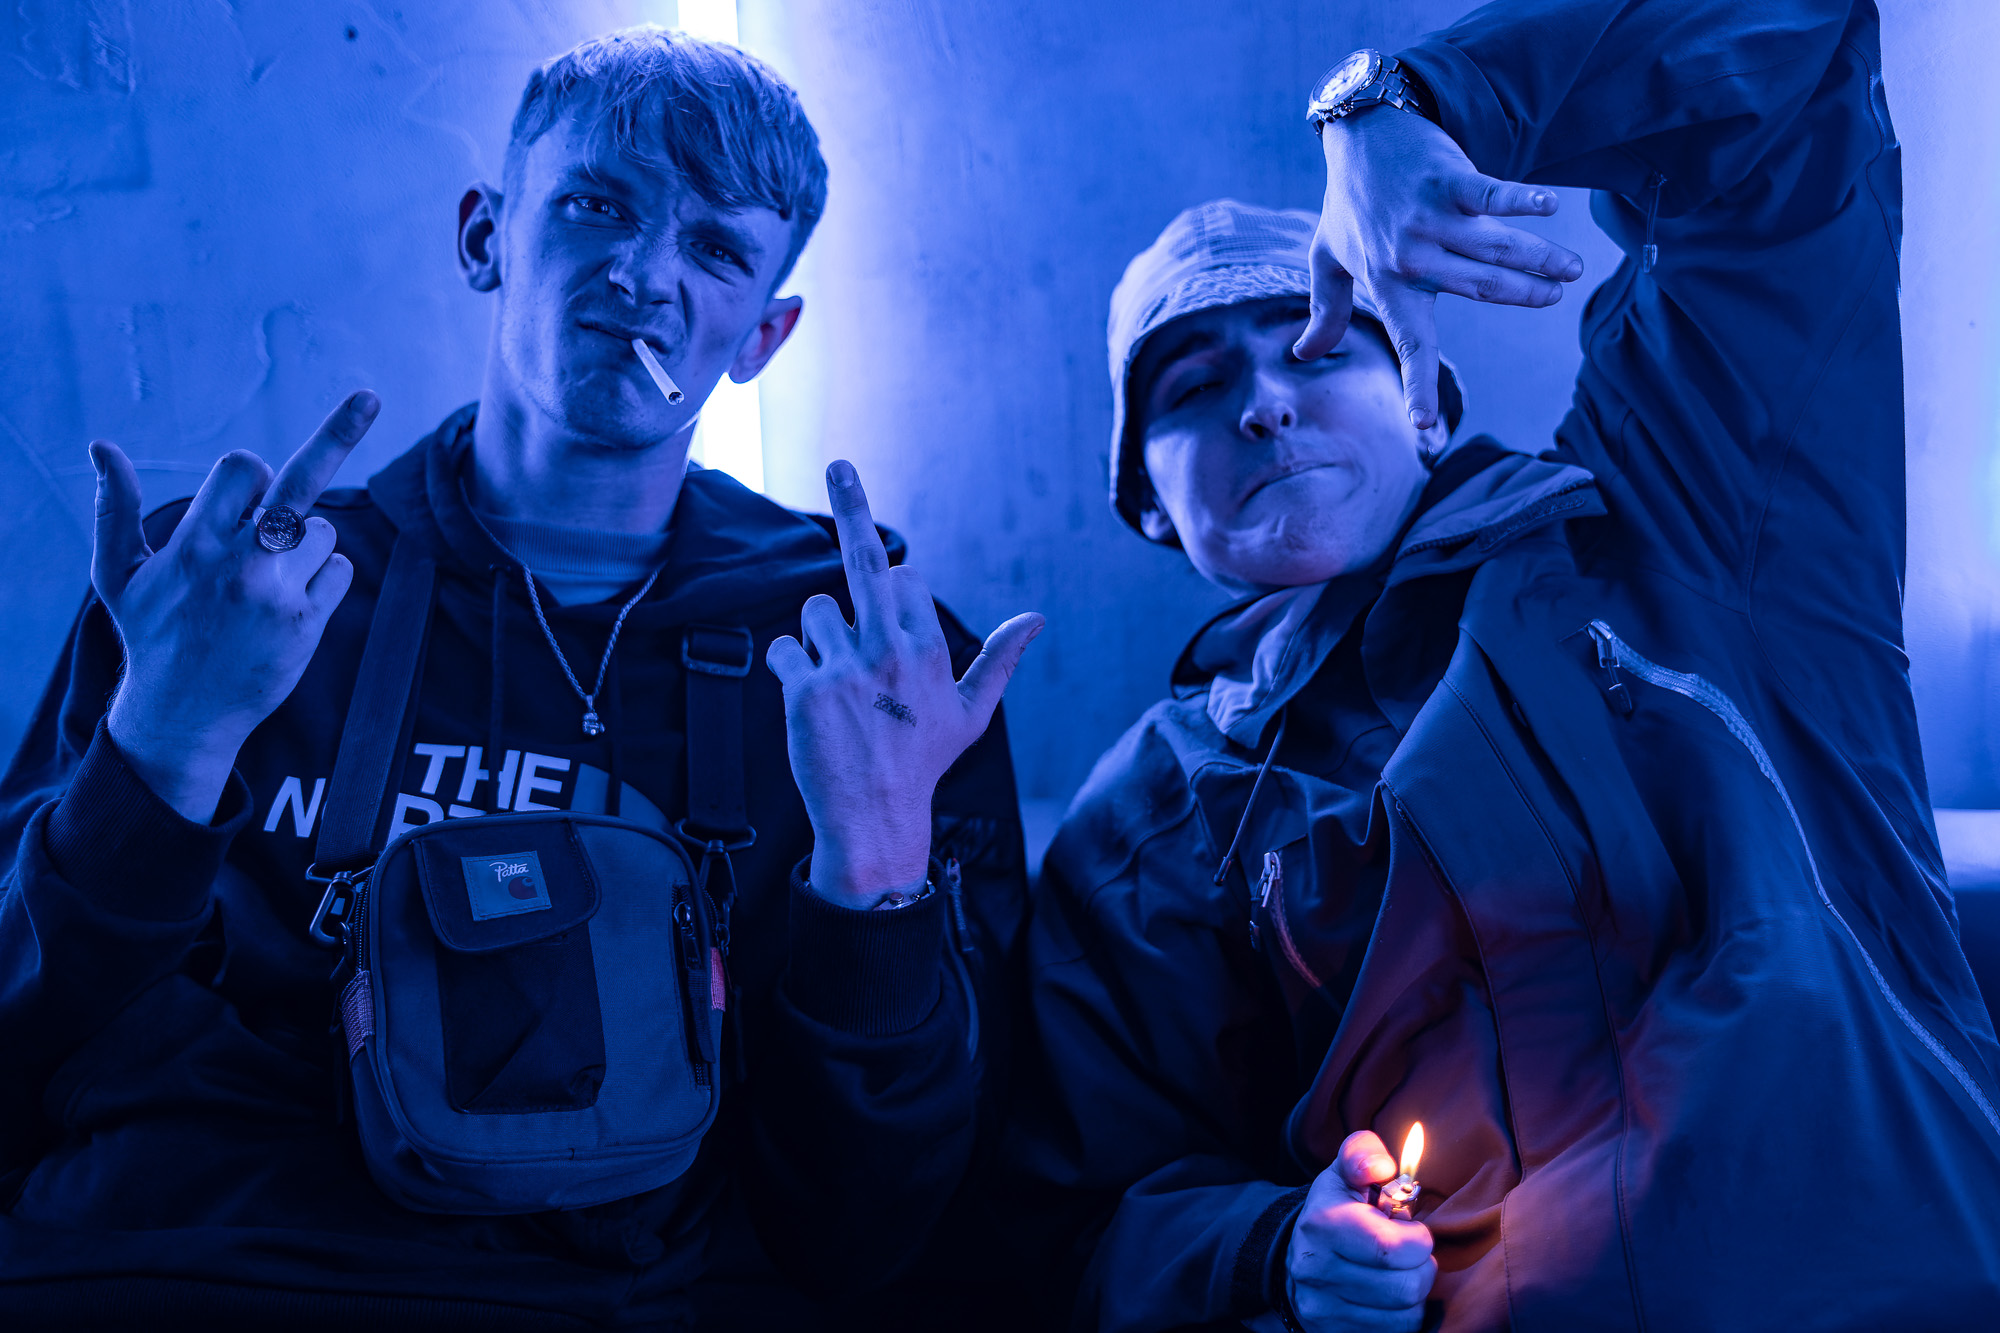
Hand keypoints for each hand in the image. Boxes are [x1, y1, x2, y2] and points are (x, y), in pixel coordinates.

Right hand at [95, 391, 380, 822]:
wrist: (184, 713)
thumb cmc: (151, 634)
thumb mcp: (118, 574)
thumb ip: (114, 509)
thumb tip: (101, 446)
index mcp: (194, 544)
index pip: (243, 470)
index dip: (249, 473)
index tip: (249, 485)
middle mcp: (240, 563)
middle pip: (298, 481)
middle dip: (335, 434)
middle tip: (369, 397)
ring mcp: (278, 593)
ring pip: (322, 531)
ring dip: (304, 545)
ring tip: (267, 581)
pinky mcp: (308, 623)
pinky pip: (341, 570)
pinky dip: (325, 577)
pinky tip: (291, 603)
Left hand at [767, 460, 1042, 907]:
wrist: (874, 819)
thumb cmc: (922, 763)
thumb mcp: (971, 713)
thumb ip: (999, 659)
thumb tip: (1036, 618)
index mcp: (929, 649)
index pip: (903, 580)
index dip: (893, 599)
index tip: (891, 627)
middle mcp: (889, 650)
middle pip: (864, 560)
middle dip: (854, 503)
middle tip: (841, 461)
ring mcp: (845, 668)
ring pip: (815, 610)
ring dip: (819, 636)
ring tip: (839, 686)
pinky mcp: (806, 689)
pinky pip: (786, 649)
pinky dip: (792, 668)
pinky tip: (811, 701)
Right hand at [1286, 1130, 1436, 1330]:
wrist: (1297, 1256)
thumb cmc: (1335, 1209)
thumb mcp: (1345, 1172)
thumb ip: (1363, 1154)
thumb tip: (1382, 1168)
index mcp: (1322, 1224)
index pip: (1393, 1248)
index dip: (1419, 1240)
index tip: (1413, 1231)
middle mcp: (1315, 1269)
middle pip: (1406, 1287)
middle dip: (1422, 1268)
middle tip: (1410, 1255)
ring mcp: (1321, 1307)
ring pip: (1404, 1316)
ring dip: (1413, 1294)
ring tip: (1399, 1274)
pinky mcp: (1330, 1332)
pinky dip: (1402, 1317)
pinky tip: (1389, 1297)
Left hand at [1294, 105, 1585, 428]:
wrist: (1359, 137)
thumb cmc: (1349, 204)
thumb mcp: (1328, 259)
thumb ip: (1326, 312)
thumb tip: (1302, 355)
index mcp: (1387, 284)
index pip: (1407, 344)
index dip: (1416, 384)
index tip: (1423, 425)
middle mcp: (1410, 257)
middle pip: (1479, 286)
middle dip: (1522, 293)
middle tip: (1554, 299)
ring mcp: (1430, 219)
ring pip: (1495, 247)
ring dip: (1538, 258)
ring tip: (1571, 269)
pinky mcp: (1448, 181)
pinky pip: (1491, 195)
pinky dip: (1521, 200)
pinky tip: (1549, 207)